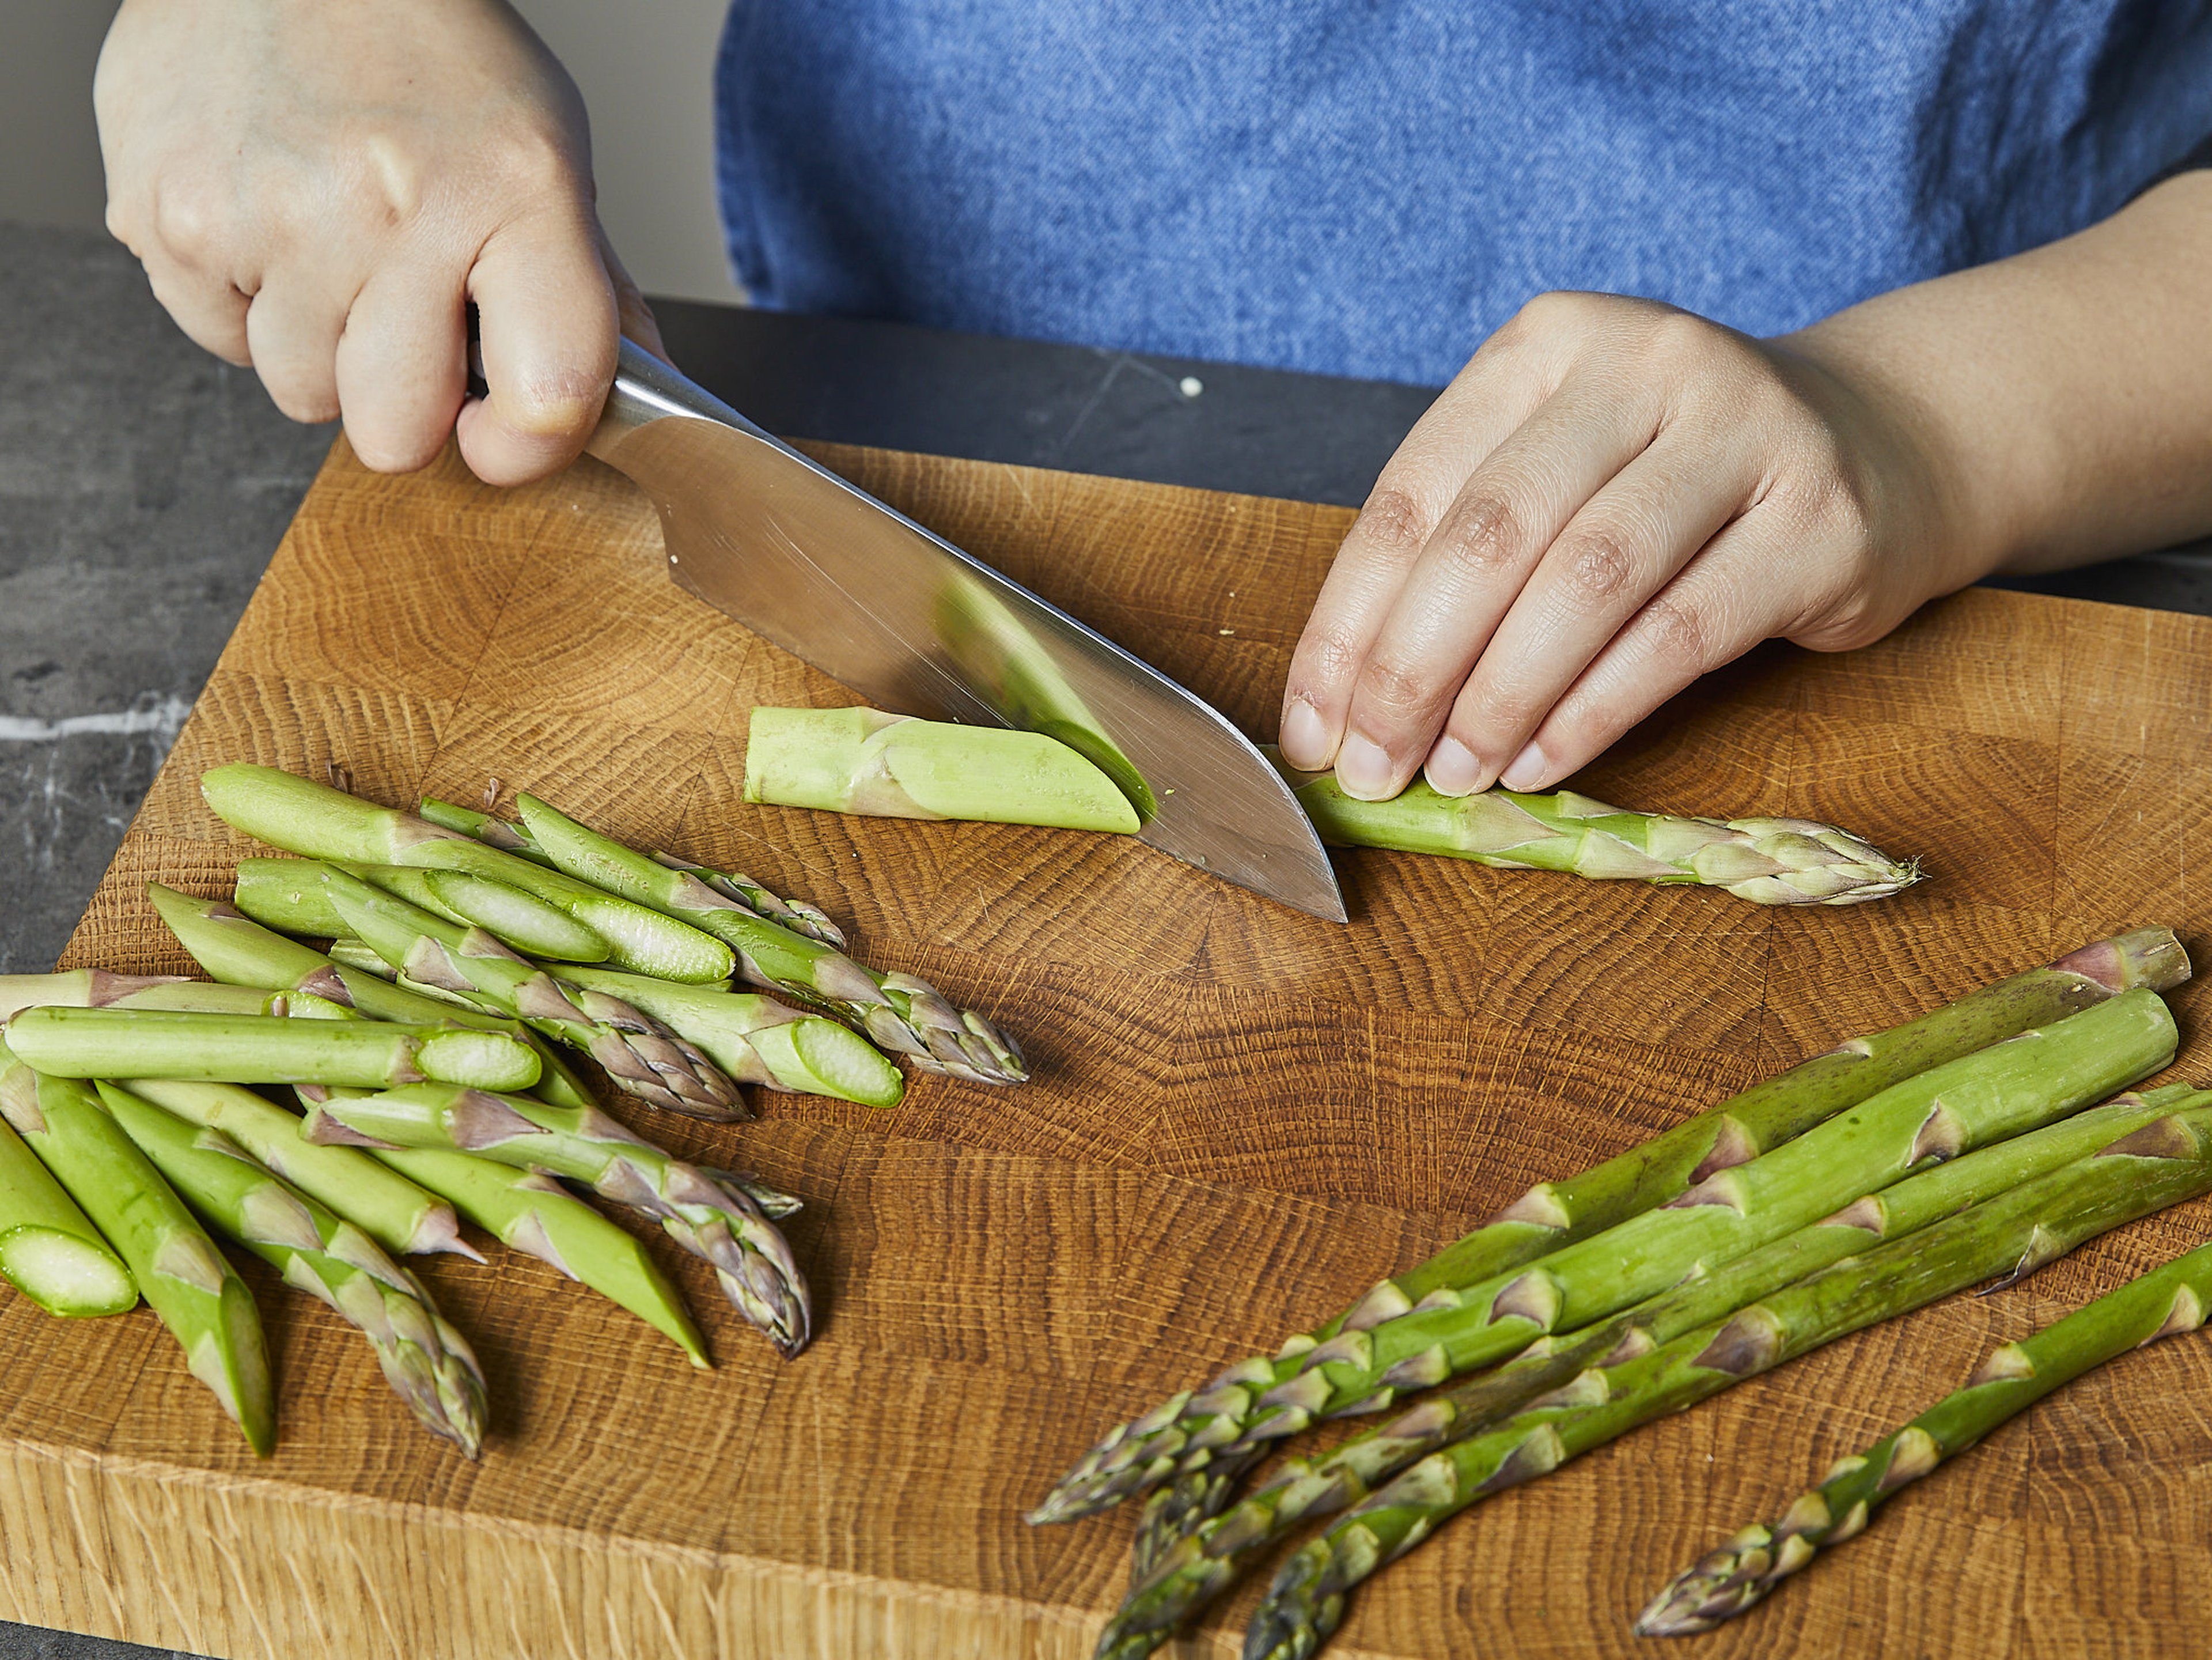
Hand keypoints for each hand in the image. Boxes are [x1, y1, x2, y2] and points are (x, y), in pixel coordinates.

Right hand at [95, 0, 664, 485]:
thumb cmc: (430, 55)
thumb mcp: (544, 150)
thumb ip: (591, 287)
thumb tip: (643, 397)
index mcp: (514, 191)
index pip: (549, 390)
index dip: (527, 445)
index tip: (503, 434)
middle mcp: (390, 205)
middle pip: (395, 432)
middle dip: (405, 405)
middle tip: (407, 323)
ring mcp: (270, 213)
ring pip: (302, 394)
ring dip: (324, 349)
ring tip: (336, 250)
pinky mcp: (169, 215)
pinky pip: (222, 340)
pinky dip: (248, 302)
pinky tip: (271, 222)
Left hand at [1276, 292, 1991, 799]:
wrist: (1876, 444)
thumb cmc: (1673, 478)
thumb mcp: (1562, 468)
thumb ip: (1462, 551)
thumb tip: (1345, 701)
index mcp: (1549, 344)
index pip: (1416, 492)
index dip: (1349, 621)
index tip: (1309, 726)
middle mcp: (1647, 362)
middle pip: (1493, 534)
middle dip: (1412, 670)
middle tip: (1371, 766)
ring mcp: (1747, 431)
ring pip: (1586, 582)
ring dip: (1501, 698)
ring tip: (1453, 774)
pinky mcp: (1821, 520)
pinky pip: (1680, 633)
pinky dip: (1594, 710)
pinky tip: (1540, 762)